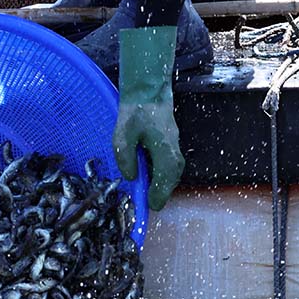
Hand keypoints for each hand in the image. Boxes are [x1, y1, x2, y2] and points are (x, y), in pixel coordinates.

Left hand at [112, 26, 183, 210]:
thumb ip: (125, 158)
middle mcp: (174, 155)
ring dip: (160, 185)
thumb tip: (131, 178)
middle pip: (169, 184)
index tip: (146, 208)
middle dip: (157, 195)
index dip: (153, 199)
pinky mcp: (171, 145)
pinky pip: (168, 167)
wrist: (149, 90)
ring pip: (170, 176)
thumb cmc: (136, 111)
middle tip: (146, 204)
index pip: (162, 187)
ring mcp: (175, 149)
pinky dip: (160, 175)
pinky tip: (149, 176)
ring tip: (147, 194)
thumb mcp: (123, 135)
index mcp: (165, 155)